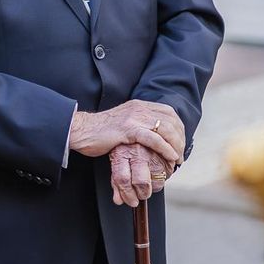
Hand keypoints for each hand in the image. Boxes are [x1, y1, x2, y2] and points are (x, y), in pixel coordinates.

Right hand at [68, 100, 184, 165]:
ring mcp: (134, 118)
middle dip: (180, 138)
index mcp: (139, 105)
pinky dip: (165, 148)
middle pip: (170, 120)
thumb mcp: (124, 123)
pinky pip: (153, 139)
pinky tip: (171, 157)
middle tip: (181, 154)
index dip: (179, 127)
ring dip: (176, 145)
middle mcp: (139, 108)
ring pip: (165, 129)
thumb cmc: (101, 132)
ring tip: (178, 159)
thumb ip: (138, 124)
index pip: (168, 112)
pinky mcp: (128, 129)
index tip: (181, 142)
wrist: (82, 130)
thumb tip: (153, 135)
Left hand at [107, 143, 176, 205]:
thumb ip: (116, 180)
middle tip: (142, 194)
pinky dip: (164, 178)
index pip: (122, 179)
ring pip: (157, 181)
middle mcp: (137, 151)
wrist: (140, 124)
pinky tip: (158, 173)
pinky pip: (169, 173)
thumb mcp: (117, 159)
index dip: (127, 194)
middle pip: (141, 182)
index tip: (131, 201)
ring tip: (150, 181)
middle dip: (142, 194)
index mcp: (121, 153)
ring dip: (154, 187)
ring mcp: (153, 151)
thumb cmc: (126, 146)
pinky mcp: (167, 151)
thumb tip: (119, 200)